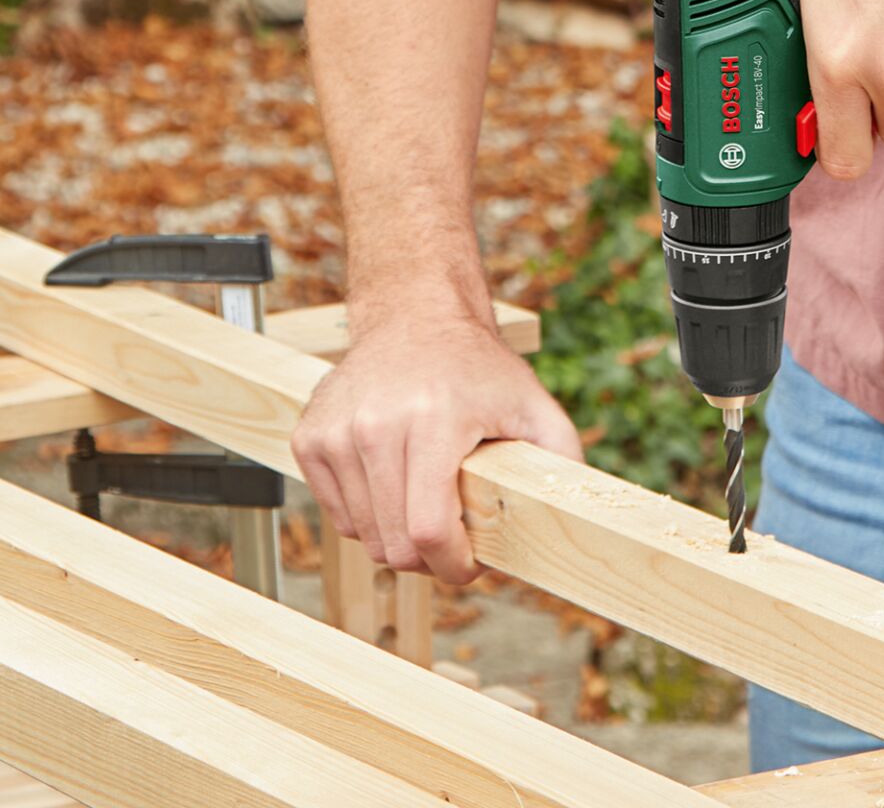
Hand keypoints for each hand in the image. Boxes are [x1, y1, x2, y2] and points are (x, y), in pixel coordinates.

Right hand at [292, 307, 582, 582]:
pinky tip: (394, 481)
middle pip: (395, 544)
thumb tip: (575, 510)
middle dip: (430, 557)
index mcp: (432, 420)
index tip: (471, 564)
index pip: (429, 531)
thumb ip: (561, 455)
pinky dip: (368, 515)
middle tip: (454, 533)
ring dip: (398, 536)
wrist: (413, 316)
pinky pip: (339, 516)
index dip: (454, 566)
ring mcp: (335, 433)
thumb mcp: (531, 402)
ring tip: (425, 500)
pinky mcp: (308, 438)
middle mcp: (375, 426)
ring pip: (365, 536)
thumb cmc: (475, 366)